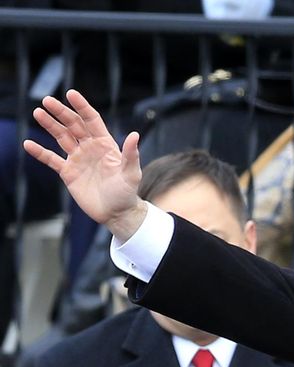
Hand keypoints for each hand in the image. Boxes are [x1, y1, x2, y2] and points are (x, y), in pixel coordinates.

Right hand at [23, 90, 146, 241]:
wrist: (116, 214)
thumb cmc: (126, 193)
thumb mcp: (131, 174)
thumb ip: (130, 155)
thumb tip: (135, 135)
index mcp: (104, 143)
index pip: (91, 119)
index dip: (81, 106)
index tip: (71, 94)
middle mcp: (89, 147)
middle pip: (73, 124)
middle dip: (61, 112)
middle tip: (47, 100)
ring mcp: (77, 159)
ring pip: (61, 137)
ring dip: (49, 125)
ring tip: (38, 113)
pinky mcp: (68, 173)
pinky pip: (51, 160)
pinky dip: (40, 152)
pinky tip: (28, 144)